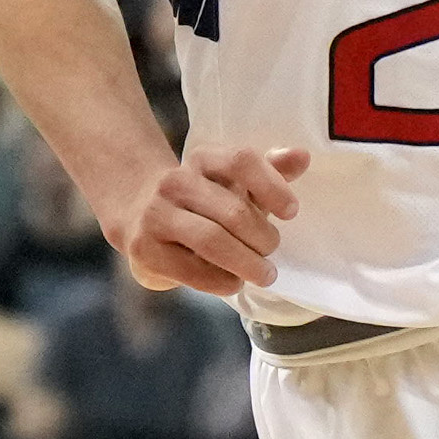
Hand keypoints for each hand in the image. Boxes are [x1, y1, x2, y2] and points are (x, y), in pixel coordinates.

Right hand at [115, 141, 307, 296]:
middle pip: (233, 211)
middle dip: (262, 238)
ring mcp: (157, 215)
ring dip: (246, 262)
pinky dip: (221, 280)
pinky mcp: (145, 249)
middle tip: (271, 251)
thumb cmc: (201, 200)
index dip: (272, 186)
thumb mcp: (233, 182)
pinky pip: (192, 270)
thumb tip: (301, 157)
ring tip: (264, 273)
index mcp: (203, 160)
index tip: (292, 212)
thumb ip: (269, 172)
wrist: (137, 212)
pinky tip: (234, 282)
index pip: (241, 161)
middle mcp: (176, 182)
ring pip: (212, 241)